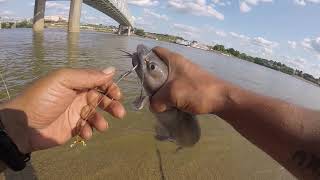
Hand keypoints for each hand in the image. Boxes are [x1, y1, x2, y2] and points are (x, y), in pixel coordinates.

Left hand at [0, 67, 125, 152]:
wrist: (23, 125)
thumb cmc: (43, 99)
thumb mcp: (63, 80)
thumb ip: (88, 76)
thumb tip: (112, 69)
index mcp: (77, 82)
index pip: (99, 82)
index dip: (110, 88)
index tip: (117, 95)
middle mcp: (78, 96)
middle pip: (101, 99)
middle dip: (111, 106)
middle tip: (119, 113)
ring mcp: (76, 113)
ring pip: (96, 115)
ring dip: (101, 120)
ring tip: (101, 127)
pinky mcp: (73, 128)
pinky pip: (87, 128)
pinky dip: (88, 131)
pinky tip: (83, 133)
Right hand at [150, 47, 231, 114]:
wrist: (222, 99)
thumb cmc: (197, 91)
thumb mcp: (171, 95)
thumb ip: (157, 100)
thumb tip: (154, 106)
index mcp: (173, 59)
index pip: (154, 51)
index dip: (144, 58)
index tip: (138, 71)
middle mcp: (179, 64)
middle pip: (158, 68)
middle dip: (151, 80)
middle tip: (147, 91)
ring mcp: (186, 75)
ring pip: (166, 80)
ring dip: (161, 90)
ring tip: (158, 101)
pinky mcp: (191, 85)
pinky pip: (174, 88)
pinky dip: (170, 95)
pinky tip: (169, 104)